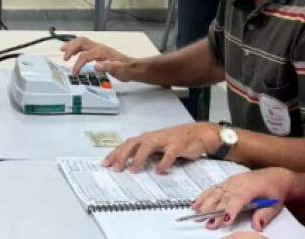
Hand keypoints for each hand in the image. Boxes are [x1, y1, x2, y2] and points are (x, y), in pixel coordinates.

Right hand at [60, 37, 136, 81]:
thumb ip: (109, 67)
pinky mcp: (98, 51)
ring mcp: (98, 48)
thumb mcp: (120, 70)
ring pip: (82, 42)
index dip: (78, 64)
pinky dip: (76, 48)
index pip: (85, 55)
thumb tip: (96, 65)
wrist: (133, 67)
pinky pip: (85, 46)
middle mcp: (99, 48)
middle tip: (65, 58)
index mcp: (103, 52)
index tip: (74, 73)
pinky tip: (73, 53)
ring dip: (72, 45)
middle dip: (71, 48)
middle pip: (82, 42)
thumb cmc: (127, 69)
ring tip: (63, 51)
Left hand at [102, 122, 220, 173]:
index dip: (116, 153)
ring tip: (134, 170)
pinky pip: (170, 154)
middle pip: (133, 143)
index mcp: (147, 138)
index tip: (106, 164)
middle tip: (115, 168)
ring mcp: (166, 140)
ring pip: (148, 145)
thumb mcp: (158, 147)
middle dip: (123, 155)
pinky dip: (164, 162)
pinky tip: (159, 171)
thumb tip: (128, 165)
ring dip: (140, 158)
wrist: (199, 134)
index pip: (127, 144)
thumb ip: (145, 154)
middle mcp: (153, 137)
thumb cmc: (176, 141)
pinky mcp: (178, 145)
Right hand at [190, 167, 293, 231]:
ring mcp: (231, 181)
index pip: (237, 199)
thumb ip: (264, 215)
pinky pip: (213, 189)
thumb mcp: (274, 204)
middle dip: (214, 211)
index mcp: (250, 187)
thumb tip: (257, 226)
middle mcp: (238, 183)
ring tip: (197, 214)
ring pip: (215, 193)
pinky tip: (196, 204)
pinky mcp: (227, 182)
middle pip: (223, 198)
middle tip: (208, 224)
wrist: (275, 176)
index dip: (230, 210)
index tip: (224, 221)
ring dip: (205, 203)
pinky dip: (203, 196)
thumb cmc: (274, 190)